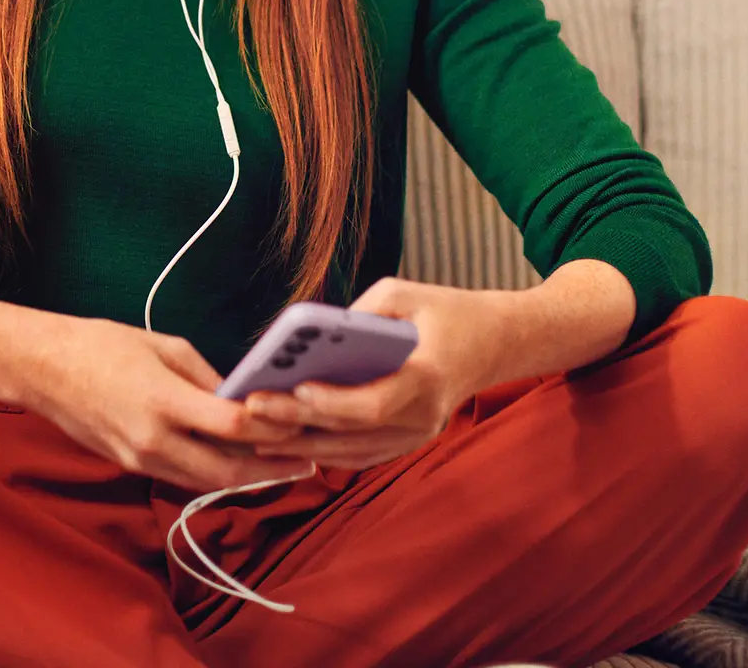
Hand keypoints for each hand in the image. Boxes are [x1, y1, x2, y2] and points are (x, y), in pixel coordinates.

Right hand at [14, 314, 314, 493]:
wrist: (43, 368)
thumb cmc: (100, 345)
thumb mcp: (163, 344)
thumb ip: (206, 375)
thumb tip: (238, 397)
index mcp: (162, 400)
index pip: (231, 427)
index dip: (271, 429)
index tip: (301, 423)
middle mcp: (152, 440)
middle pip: (226, 470)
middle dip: (271, 470)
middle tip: (307, 463)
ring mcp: (139, 459)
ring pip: (205, 482)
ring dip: (246, 479)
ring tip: (282, 468)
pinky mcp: (131, 465)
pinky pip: (182, 476)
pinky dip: (214, 474)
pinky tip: (237, 464)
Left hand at [244, 278, 508, 471]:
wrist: (496, 342)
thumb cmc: (446, 310)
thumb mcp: (406, 293)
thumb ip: (362, 312)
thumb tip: (312, 335)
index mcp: (427, 377)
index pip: (373, 402)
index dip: (332, 402)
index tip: (295, 387)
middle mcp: (424, 417)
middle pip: (353, 431)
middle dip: (297, 422)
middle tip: (251, 408)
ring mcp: (418, 435)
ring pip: (352, 452)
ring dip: (302, 445)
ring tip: (253, 432)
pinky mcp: (409, 441)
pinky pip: (361, 453)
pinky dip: (324, 450)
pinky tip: (286, 441)